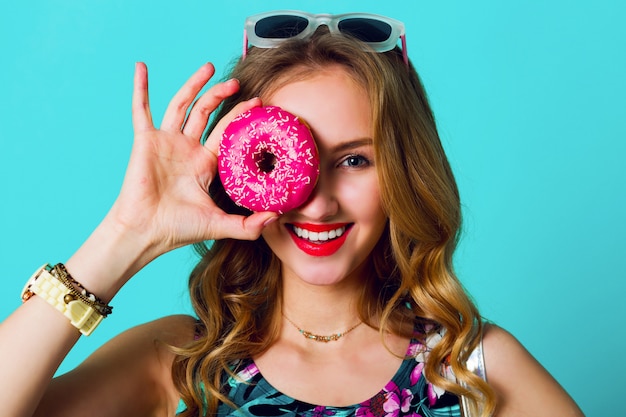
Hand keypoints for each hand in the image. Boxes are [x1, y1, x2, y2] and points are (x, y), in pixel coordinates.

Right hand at [106, 62, 276, 256]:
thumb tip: (278, 216)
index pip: (225, 131)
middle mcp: (187, 148)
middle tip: (237, 83)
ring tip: (210, 67)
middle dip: (221, 95)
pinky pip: (141, 110)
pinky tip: (142, 68)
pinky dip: (141, 88)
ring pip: (181, 104)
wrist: (146, 232)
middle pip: (206, 112)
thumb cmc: (178, 229)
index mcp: (204, 163)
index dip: (239, 116)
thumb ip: (249, 224)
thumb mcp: (220, 224)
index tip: (257, 103)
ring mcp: (166, 142)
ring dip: (194, 84)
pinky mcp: (145, 141)